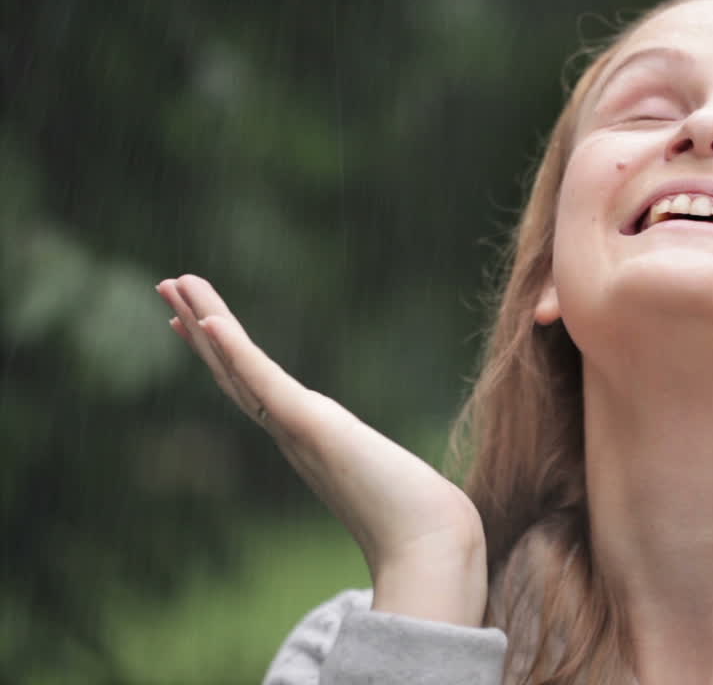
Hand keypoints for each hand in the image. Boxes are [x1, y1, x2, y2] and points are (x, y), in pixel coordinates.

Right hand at [156, 275, 486, 625]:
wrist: (429, 545)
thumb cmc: (419, 522)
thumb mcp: (394, 483)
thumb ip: (387, 478)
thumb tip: (411, 485)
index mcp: (307, 442)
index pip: (255, 388)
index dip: (223, 354)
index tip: (198, 322)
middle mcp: (291, 435)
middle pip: (232, 371)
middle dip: (199, 327)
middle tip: (167, 285)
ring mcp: (295, 431)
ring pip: (237, 368)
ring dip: (205, 322)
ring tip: (173, 283)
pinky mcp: (310, 426)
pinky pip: (263, 381)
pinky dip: (236, 351)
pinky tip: (209, 320)